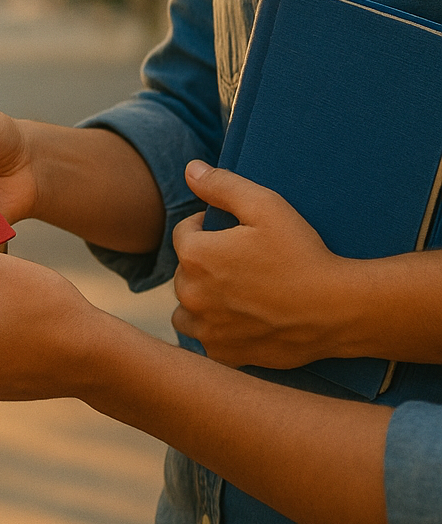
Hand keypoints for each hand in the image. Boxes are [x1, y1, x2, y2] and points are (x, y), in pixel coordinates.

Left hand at [171, 160, 351, 368]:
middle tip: (241, 263)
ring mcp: (206, 328)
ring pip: (187, 308)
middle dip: (204, 263)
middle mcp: (190, 295)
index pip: (184, 234)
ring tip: (234, 293)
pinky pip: (206, 339)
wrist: (338, 309)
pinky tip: (242, 320)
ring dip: (201, 299)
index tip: (234, 233)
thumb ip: (223, 185)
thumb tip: (190, 169)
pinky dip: (217, 330)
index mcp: (195, 256)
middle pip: (185, 271)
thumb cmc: (303, 254)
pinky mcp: (224, 354)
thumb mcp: (266, 206)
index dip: (207, 228)